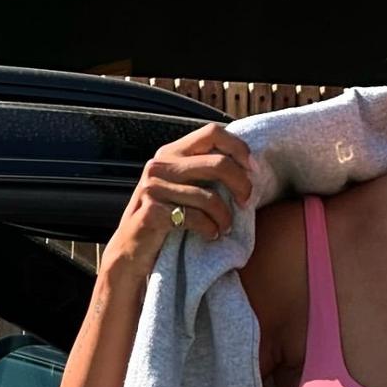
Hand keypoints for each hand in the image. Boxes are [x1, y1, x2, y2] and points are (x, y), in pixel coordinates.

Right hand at [101, 121, 255, 279]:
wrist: (132, 253)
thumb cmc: (167, 220)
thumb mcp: (182, 188)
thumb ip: (203, 172)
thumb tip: (248, 166)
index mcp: (171, 153)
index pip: (212, 133)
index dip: (239, 148)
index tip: (253, 170)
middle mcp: (160, 165)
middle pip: (218, 163)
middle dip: (241, 184)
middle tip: (247, 203)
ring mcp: (153, 188)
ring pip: (209, 196)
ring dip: (225, 217)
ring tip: (224, 227)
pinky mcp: (152, 212)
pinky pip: (196, 217)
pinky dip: (210, 229)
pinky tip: (210, 235)